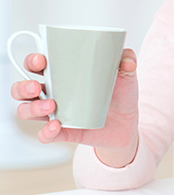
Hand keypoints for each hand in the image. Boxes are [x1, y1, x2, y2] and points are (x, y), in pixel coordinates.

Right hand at [10, 49, 140, 166]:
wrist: (129, 123)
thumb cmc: (120, 94)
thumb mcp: (127, 75)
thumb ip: (128, 61)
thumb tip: (128, 59)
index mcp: (63, 75)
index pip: (37, 65)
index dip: (32, 61)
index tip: (42, 61)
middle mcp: (53, 93)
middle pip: (23, 89)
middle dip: (23, 87)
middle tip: (37, 87)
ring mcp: (56, 113)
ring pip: (26, 111)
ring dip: (32, 108)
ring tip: (51, 106)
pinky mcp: (64, 132)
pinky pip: (45, 135)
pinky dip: (46, 132)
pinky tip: (56, 126)